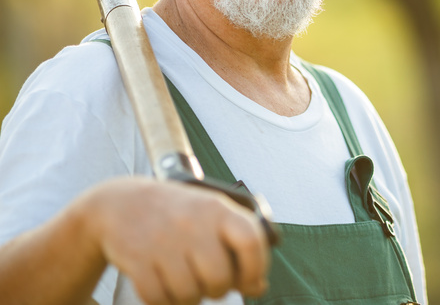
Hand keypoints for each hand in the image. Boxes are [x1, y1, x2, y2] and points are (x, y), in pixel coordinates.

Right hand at [76, 177, 269, 304]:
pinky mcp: (137, 259)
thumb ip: (239, 248)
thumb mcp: (211, 218)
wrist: (120, 203)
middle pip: (220, 278)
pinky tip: (164, 286)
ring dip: (189, 297)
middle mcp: (192, 223)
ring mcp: (163, 241)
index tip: (251, 280)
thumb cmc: (179, 216)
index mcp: (217, 209)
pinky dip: (164, 300)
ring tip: (185, 282)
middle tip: (210, 283)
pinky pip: (159, 298)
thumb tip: (259, 288)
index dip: (256, 268)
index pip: (251, 240)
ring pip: (189, 294)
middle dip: (218, 290)